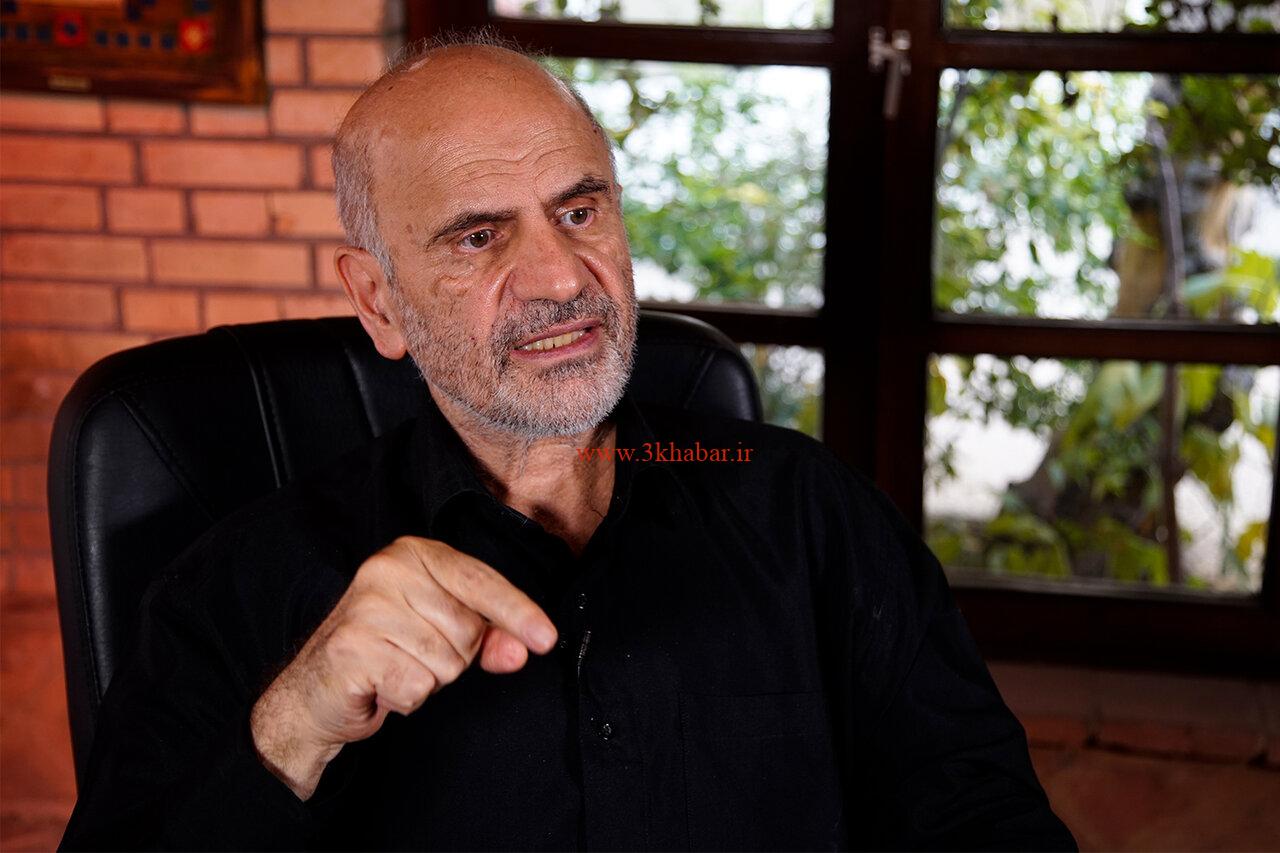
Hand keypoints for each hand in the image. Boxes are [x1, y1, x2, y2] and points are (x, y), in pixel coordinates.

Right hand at [249, 536, 556, 798]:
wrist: (315, 690)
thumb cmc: (386, 652)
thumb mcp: (443, 635)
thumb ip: (488, 636)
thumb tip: (523, 648)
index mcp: (414, 554)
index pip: (480, 581)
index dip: (517, 613)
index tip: (546, 639)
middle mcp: (387, 570)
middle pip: (467, 629)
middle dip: (454, 657)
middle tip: (414, 655)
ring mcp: (366, 607)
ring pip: (445, 661)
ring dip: (428, 680)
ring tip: (396, 668)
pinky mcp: (352, 647)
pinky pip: (417, 686)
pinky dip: (406, 698)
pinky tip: (381, 685)